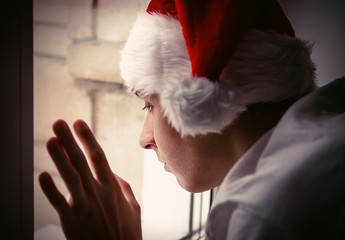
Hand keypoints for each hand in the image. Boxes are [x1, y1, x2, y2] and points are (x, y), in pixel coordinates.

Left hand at [39, 119, 141, 239]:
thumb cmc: (126, 232)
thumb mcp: (133, 206)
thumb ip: (122, 186)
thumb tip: (111, 171)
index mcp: (112, 186)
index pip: (98, 156)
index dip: (87, 138)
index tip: (78, 123)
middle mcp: (97, 192)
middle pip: (81, 161)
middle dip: (70, 140)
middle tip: (59, 123)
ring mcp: (84, 205)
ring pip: (69, 176)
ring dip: (59, 157)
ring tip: (51, 140)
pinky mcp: (72, 220)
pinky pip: (58, 202)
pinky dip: (50, 189)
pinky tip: (42, 175)